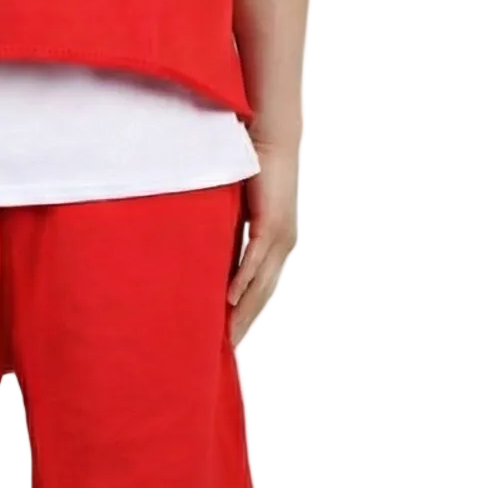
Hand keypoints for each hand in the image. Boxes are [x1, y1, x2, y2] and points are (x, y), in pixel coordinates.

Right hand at [228, 141, 298, 346]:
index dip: (247, 314)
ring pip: (261, 284)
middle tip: (226, 349)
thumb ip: (226, 232)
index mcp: (276, 245)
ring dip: (244, 312)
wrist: (270, 138)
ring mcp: (280, 238)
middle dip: (245, 323)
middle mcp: (282, 246)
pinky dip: (243, 282)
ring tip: (227, 336)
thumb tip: (204, 251)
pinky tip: (230, 301)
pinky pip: (254, 260)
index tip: (230, 337)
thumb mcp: (236, 209)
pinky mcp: (272, 224)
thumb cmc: (252, 169)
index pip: (261, 289)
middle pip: (263, 295)